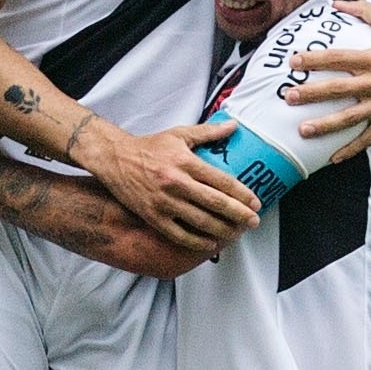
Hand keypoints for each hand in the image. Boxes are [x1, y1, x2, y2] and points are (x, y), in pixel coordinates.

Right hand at [82, 120, 261, 251]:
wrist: (115, 159)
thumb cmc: (149, 147)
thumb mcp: (179, 134)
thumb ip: (208, 132)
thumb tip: (234, 126)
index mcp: (186, 162)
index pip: (222, 181)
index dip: (242, 194)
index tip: (256, 203)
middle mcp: (177, 183)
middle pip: (216, 203)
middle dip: (239, 215)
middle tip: (254, 222)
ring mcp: (164, 202)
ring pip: (201, 222)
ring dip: (223, 230)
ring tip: (237, 233)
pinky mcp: (153, 216)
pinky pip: (180, 234)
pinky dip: (198, 242)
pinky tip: (211, 243)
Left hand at [285, 0, 370, 158]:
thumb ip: (363, 10)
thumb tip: (336, 2)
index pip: (339, 58)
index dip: (315, 59)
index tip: (293, 61)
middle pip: (340, 89)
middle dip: (312, 94)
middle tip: (289, 97)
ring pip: (351, 117)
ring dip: (325, 125)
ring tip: (303, 130)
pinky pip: (369, 137)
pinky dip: (352, 149)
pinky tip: (333, 157)